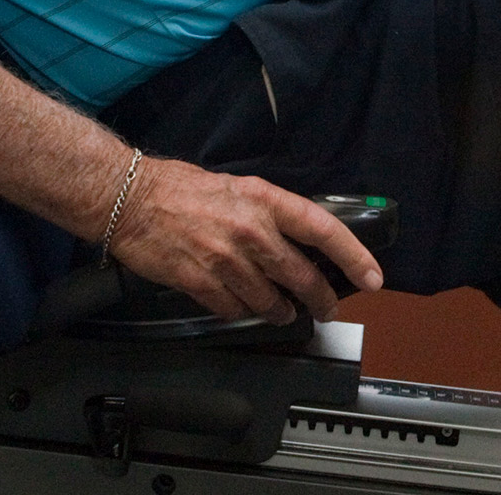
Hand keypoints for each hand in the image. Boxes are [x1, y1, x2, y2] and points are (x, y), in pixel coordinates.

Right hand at [104, 158, 384, 323]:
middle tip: (328, 309)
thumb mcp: (237, 187)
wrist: (129, 198)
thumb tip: (297, 237)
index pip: (323, 228)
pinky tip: (245, 309)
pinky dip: (243, 312)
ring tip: (285, 313)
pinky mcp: (200, 282)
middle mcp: (250, 230)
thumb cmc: (179, 188)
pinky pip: (234, 309)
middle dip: (321, 298)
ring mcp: (225, 259)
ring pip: (269, 300)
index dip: (354, 255)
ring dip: (281, 311)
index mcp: (264, 200)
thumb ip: (268, 213)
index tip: (371, 276)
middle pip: (301, 275)